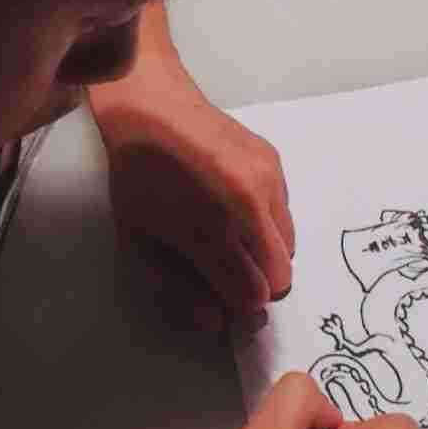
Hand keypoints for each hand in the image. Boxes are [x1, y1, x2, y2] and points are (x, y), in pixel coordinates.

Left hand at [89, 58, 293, 332]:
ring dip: (265, 253)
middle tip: (230, 273)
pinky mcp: (275, 162)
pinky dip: (267, 221)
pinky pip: (285, 213)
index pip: (253, 295)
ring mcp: (267, 181)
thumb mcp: (141, 240)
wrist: (152, 106)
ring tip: (230, 235)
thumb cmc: (138, 176)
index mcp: (210, 231)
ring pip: (288, 245)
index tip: (227, 303)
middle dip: (259, 284)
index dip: (242, 309)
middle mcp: (248, 207)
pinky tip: (234, 203)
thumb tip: (216, 322)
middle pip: (282, 276)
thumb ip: (179, 287)